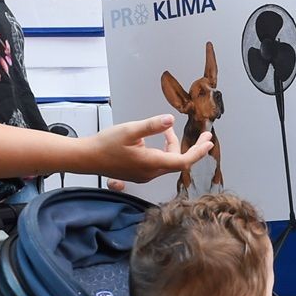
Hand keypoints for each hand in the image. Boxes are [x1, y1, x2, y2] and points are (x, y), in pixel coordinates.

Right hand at [88, 115, 212, 184]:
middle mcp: (150, 173)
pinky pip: (159, 164)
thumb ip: (152, 125)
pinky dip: (162, 151)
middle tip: (197, 133)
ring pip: (168, 162)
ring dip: (171, 146)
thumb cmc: (105, 144)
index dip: (198, 152)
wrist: (86, 158)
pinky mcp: (140, 174)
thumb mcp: (130, 129)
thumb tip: (171, 120)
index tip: (209, 142)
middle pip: (177, 161)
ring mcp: (145, 175)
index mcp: (151, 163)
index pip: (183, 162)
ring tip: (163, 130)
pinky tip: (156, 140)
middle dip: (185, 145)